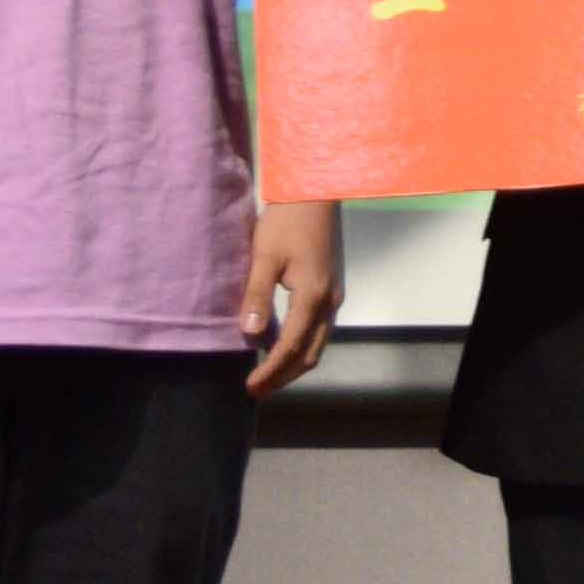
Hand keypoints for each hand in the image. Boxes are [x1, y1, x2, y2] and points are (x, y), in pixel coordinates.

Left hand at [239, 200, 342, 394]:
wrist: (315, 193)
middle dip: (284, 376)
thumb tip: (249, 332)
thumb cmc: (287, 221)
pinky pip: (318, 330)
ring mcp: (334, 296)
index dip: (271, 370)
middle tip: (256, 389)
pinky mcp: (330, 289)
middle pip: (311, 354)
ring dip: (293, 364)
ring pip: (318, 344)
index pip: (291, 346)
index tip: (250, 387)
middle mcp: (329, 301)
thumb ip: (257, 295)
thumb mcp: (265, 256)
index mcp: (313, 296)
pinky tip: (280, 345)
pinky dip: (301, 347)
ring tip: (267, 374)